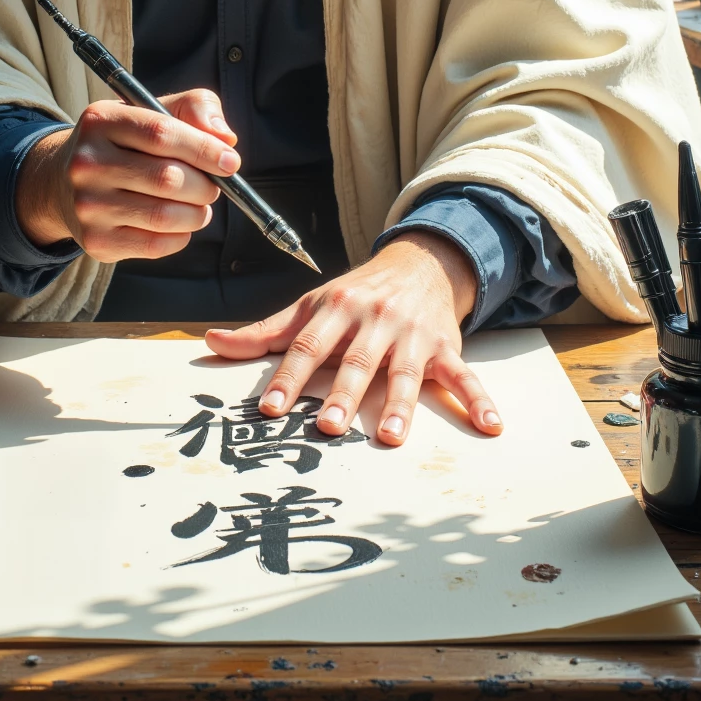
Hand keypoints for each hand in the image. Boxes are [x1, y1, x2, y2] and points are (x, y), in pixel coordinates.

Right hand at [14, 89, 239, 259]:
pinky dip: (181, 236)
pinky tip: (179, 223)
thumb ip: (194, 109)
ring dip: (198, 213)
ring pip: (165, 216)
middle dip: (205, 185)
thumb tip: (225, 139)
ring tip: (199, 205)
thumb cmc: (124, 142)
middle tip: (213, 186)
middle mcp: (87, 162)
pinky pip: (156, 245)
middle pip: (167, 179)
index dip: (204, 150)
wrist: (64, 182)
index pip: (162, 133)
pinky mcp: (95, 241)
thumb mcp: (152, 110)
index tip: (231, 162)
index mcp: (101, 120)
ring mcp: (87, 205)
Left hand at [205, 231, 502, 445]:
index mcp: (337, 307)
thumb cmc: (355, 294)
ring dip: (400, 405)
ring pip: (406, 371)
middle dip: (343, 393)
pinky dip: (478, 400)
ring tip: (390, 438)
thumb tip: (211, 343)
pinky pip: (463, 376)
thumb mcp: (310, 305)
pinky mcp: (446, 347)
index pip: (307, 344)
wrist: (419, 262)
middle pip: (356, 360)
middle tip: (328, 428)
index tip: (269, 409)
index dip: (288, 376)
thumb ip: (264, 332)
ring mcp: (413, 334)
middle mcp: (375, 319)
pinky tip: (488, 425)